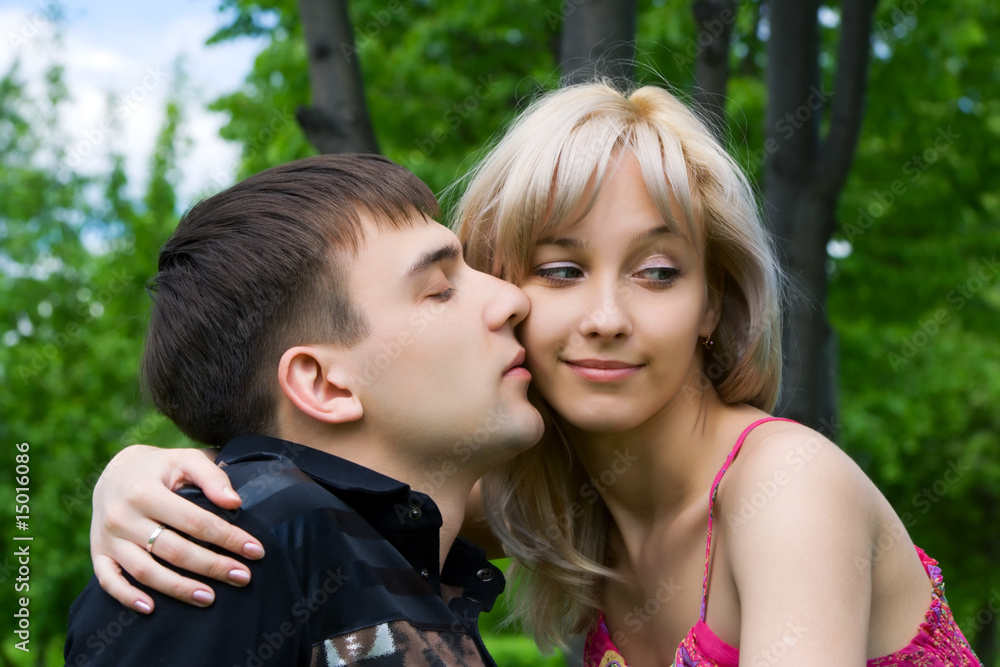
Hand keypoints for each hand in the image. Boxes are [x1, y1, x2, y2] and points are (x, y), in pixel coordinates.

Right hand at [90, 445, 264, 613]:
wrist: (115, 471)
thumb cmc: (162, 468)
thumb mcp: (186, 460)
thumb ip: (212, 477)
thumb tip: (235, 503)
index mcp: (145, 491)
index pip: (195, 522)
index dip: (228, 538)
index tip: (255, 551)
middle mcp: (122, 516)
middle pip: (174, 550)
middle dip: (212, 567)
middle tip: (242, 578)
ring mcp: (108, 537)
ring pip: (145, 572)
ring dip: (178, 588)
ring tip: (210, 598)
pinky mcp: (98, 552)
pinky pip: (109, 581)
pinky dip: (127, 597)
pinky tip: (152, 609)